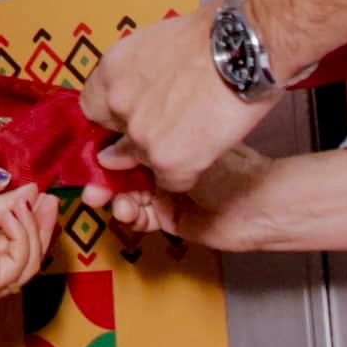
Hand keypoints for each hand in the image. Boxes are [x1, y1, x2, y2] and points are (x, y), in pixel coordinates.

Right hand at [79, 145, 271, 248]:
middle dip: (103, 178)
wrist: (260, 201)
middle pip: (120, 167)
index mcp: (166, 131)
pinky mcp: (170, 215)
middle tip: (91, 187)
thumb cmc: (231, 160)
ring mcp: (164, 186)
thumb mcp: (181, 149)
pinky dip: (131, 215)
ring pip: (127, 192)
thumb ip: (140, 152)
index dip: (103, 148)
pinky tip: (127, 212)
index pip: (124, 138)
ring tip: (112, 201)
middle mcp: (162, 157)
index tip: (85, 157)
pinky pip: (141, 215)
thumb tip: (107, 153)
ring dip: (115, 197)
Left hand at [81, 13, 272, 192]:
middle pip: (119, 138)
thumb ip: (137, 73)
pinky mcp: (169, 160)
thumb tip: (136, 95)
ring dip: (168, 153)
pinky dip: (191, 170)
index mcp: (111, 71)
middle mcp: (119, 104)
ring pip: (146, 160)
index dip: (115, 117)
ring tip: (198, 130)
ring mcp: (141, 135)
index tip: (132, 117)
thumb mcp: (155, 41)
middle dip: (142, 135)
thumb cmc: (213, 34)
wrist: (244, 45)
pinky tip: (209, 146)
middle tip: (173, 124)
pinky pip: (173, 180)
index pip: (92, 110)